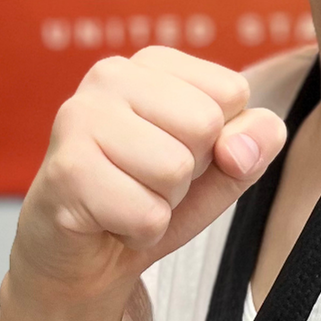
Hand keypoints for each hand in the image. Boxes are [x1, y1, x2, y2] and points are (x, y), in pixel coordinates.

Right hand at [9, 46, 287, 320]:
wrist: (84, 258)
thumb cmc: (151, 197)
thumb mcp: (222, 167)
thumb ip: (254, 143)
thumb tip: (238, 150)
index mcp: (153, 62)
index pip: (232, 91)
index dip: (219, 140)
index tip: (177, 152)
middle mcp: (110, 75)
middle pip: (205, 125)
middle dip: (191, 172)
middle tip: (148, 181)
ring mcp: (80, 118)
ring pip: (175, 169)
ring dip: (164, 203)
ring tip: (129, 198)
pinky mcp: (66, 171)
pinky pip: (147, 213)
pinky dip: (141, 232)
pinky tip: (110, 221)